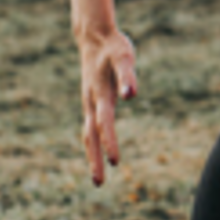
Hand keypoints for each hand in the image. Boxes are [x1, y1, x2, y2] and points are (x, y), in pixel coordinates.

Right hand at [78, 29, 137, 186]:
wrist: (94, 37)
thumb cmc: (113, 47)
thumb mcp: (124, 57)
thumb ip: (128, 76)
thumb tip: (131, 95)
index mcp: (99, 94)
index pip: (105, 123)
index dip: (110, 141)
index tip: (116, 161)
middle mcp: (91, 102)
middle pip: (90, 136)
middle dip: (95, 159)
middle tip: (100, 183)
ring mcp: (88, 103)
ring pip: (88, 134)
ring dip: (92, 155)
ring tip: (98, 177)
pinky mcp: (91, 102)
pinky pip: (90, 128)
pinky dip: (92, 143)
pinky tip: (98, 153)